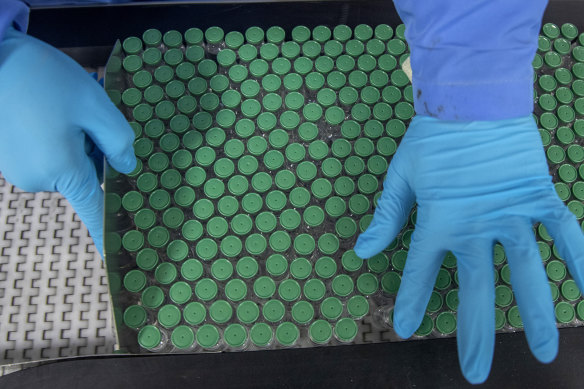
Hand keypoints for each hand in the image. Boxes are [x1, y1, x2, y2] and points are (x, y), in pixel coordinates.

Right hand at [0, 28, 135, 256]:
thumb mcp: (96, 105)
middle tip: (82, 116)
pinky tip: (45, 111)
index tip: (113, 256)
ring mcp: (18, 170)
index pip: (93, 211)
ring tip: (60, 109)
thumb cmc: (44, 79)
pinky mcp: (7, 158)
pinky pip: (45, 155)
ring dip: (74, 142)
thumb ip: (119, 142)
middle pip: (85, 176)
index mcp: (63, 171)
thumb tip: (126, 167)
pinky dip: (54, 138)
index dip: (105, 232)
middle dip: (93, 151)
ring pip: (65, 164)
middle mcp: (37, 179)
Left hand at [354, 115, 583, 383]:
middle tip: (476, 373)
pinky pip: (564, 230)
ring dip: (535, 313)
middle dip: (475, 332)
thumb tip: (361, 252)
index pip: (419, 271)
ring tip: (543, 353)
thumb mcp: (400, 176)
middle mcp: (475, 226)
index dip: (411, 300)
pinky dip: (579, 256)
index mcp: (437, 220)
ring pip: (526, 271)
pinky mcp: (538, 195)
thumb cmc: (432, 137)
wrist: (471, 96)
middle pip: (477, 288)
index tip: (406, 329)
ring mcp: (511, 213)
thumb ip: (386, 217)